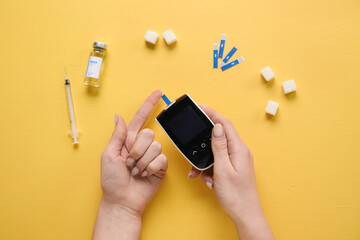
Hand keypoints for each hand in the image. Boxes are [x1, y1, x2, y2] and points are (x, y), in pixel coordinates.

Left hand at [93, 90, 166, 239]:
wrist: (122, 200)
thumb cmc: (111, 180)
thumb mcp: (108, 155)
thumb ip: (117, 135)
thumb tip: (118, 117)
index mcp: (127, 140)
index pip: (140, 118)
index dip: (149, 104)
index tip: (159, 92)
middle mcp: (141, 146)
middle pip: (149, 134)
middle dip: (137, 151)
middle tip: (129, 163)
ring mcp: (151, 156)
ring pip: (155, 148)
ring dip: (142, 162)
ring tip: (135, 171)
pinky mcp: (160, 166)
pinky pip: (161, 159)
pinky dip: (150, 168)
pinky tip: (144, 175)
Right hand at [189, 105, 273, 239]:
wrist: (245, 214)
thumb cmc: (236, 195)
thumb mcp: (223, 169)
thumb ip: (219, 147)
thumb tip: (216, 127)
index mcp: (239, 149)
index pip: (224, 124)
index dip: (212, 114)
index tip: (201, 107)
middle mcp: (240, 151)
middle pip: (219, 137)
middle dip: (204, 144)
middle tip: (193, 143)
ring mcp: (237, 160)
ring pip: (216, 152)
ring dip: (205, 162)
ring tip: (201, 174)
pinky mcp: (233, 168)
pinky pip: (218, 162)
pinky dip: (210, 169)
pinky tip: (207, 179)